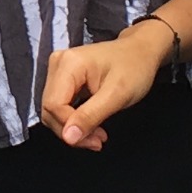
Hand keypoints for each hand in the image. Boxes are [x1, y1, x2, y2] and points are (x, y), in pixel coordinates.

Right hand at [37, 21, 172, 151]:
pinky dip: (74, 120)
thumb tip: (68, 138)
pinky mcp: (63, 78)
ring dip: (73, 128)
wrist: (141, 51)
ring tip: (98, 135)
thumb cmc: (134, 68)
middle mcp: (57, 64)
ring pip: (53, 111)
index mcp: (68, 64)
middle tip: (98, 140)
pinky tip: (92, 125)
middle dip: (72, 131)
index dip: (70, 127)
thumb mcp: (117, 95)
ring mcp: (58, 70)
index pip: (54, 105)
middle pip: (50, 109)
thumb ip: (90, 116)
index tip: (96, 141)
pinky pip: (60, 106)